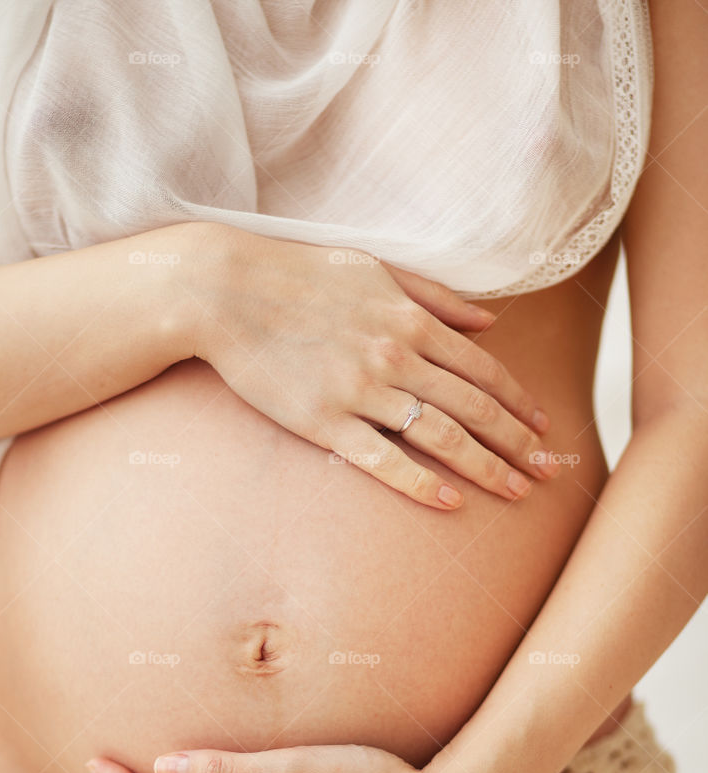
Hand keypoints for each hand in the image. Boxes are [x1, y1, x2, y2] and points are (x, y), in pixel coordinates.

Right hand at [187, 223, 558, 507]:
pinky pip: (384, 460)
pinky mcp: (324, 422)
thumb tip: (490, 321)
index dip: (519, 402)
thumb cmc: (297, 274)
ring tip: (517, 492)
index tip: (542, 427)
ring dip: (487, 467)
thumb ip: (436, 296)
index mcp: (410, 319)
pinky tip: (450, 503)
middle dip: (519, 442)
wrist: (224, 290)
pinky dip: (421, 483)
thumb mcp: (375, 269)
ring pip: (442, 437)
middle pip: (475, 408)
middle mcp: (396, 356)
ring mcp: (361, 391)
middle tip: (548, 471)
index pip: (483, 370)